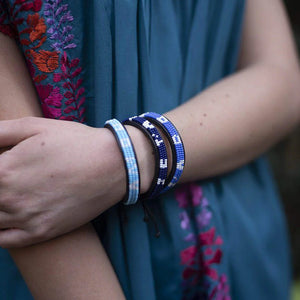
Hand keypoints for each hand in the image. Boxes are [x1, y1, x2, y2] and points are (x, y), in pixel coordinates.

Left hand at [0, 117, 129, 247]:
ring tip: (11, 194)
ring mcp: (26, 219)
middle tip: (11, 177)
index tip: (4, 166)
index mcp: (4, 170)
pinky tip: (6, 218)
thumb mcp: (35, 125)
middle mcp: (9, 199)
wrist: (113, 164)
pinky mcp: (42, 232)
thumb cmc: (76, 142)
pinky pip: (3, 241)